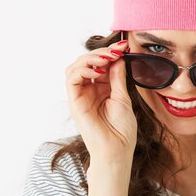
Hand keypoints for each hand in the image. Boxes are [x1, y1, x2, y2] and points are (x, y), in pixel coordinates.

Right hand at [64, 40, 136, 166]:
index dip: (110, 52)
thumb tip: (118, 57)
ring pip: (75, 67)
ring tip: (106, 59)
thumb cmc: (121, 129)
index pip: (101, 63)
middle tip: (116, 50)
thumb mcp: (123, 97)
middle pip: (86, 62)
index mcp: (101, 88)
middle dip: (101, 52)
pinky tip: (98, 72)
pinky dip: (83, 70)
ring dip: (90, 58)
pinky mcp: (74, 101)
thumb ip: (118, 77)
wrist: (117, 150)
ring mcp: (80, 95)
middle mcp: (89, 89)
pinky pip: (72, 79)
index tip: (124, 45)